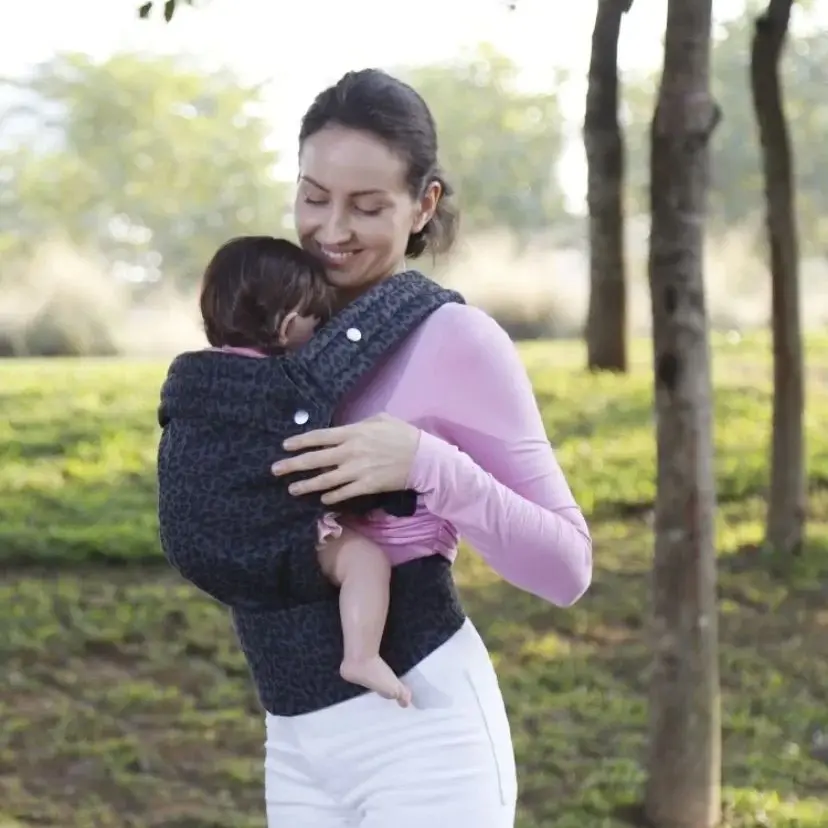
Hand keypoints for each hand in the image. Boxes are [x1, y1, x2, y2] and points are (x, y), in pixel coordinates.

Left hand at [271, 414, 420, 505]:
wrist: (423, 458)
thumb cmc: (404, 435)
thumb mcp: (382, 419)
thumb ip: (361, 423)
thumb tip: (348, 428)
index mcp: (354, 432)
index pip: (320, 436)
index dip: (300, 441)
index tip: (285, 446)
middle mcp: (351, 451)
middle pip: (316, 459)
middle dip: (293, 464)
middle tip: (275, 470)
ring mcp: (357, 470)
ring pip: (325, 479)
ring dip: (307, 485)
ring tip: (292, 489)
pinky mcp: (366, 486)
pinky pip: (343, 492)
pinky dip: (331, 496)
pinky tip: (322, 498)